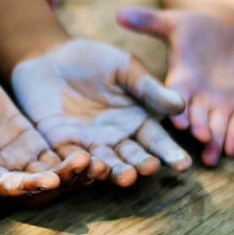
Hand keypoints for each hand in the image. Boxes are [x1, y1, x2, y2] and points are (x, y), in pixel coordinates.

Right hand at [0, 65, 88, 200]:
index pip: (7, 187)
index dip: (29, 187)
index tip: (51, 179)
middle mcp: (1, 172)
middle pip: (36, 188)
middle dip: (61, 182)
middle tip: (84, 165)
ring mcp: (18, 159)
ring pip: (51, 175)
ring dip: (73, 174)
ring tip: (96, 161)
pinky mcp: (31, 143)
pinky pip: (55, 157)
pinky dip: (73, 160)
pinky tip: (96, 153)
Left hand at [10, 39, 189, 185]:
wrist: (50, 58)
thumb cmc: (93, 60)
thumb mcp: (123, 68)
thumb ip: (148, 88)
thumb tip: (180, 104)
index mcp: (137, 121)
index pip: (156, 141)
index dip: (170, 153)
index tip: (183, 164)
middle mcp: (117, 139)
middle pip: (132, 158)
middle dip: (141, 165)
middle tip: (148, 169)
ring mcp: (90, 145)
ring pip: (105, 164)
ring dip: (114, 172)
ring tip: (124, 176)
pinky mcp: (62, 145)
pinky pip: (72, 160)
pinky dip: (80, 167)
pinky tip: (89, 167)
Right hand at [117, 8, 233, 165]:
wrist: (225, 35)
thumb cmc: (194, 27)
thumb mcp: (173, 21)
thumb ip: (148, 21)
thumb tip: (119, 14)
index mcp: (180, 79)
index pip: (175, 96)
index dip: (176, 107)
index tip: (179, 120)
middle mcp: (196, 97)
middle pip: (196, 116)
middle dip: (198, 127)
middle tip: (200, 138)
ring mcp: (218, 104)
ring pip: (216, 126)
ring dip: (215, 141)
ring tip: (215, 156)